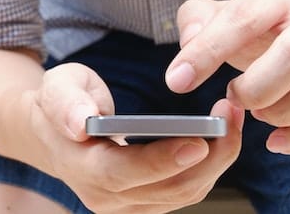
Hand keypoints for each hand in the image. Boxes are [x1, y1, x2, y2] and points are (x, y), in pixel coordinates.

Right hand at [26, 63, 243, 212]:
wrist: (58, 133)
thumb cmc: (63, 103)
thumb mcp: (57, 87)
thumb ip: (66, 101)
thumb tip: (80, 123)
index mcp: (80, 167)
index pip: (122, 173)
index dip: (161, 162)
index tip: (198, 142)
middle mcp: (104, 196)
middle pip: (167, 188)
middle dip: (209, 156)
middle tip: (230, 115)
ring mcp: (128, 205)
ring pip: (184, 192)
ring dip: (218, 160)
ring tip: (232, 118)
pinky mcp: (148, 202)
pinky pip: (187, 190)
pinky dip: (210, 165)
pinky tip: (222, 135)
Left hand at [167, 0, 289, 154]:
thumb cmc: (266, 30)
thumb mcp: (228, 16)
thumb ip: (197, 21)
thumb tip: (188, 44)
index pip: (243, 18)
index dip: (208, 51)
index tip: (177, 82)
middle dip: (257, 87)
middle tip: (234, 98)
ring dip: (283, 111)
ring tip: (259, 114)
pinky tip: (278, 142)